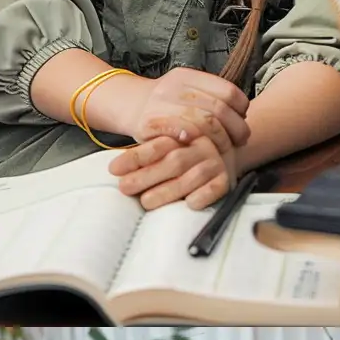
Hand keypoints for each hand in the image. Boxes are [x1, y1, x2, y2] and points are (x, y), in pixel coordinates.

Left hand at [108, 116, 238, 209]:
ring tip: (146, 202)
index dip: (136, 157)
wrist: (222, 154)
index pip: (159, 144)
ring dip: (168, 191)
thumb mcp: (164, 147)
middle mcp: (201, 147)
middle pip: (174, 161)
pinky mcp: (225, 181)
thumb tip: (115, 169)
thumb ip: (145, 154)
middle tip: (124, 187)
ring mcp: (215, 163)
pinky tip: (189, 204)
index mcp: (183, 135)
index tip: (114, 169)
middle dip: (146, 176)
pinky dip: (203, 196)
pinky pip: (216, 188)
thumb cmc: (181, 156)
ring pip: (192, 177)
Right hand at [115, 67, 249, 150]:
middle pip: (218, 108)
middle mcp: (174, 87)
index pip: (227, 91)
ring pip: (203, 122)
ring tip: (225, 149)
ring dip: (219, 139)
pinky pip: (180, 131)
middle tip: (241, 140)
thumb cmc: (165, 105)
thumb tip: (243, 116)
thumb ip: (211, 97)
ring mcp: (160, 104)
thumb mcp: (186, 91)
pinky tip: (199, 146)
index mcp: (187, 76)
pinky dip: (194, 140)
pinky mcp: (150, 123)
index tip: (243, 120)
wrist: (128, 107)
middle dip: (235, 128)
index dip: (241, 108)